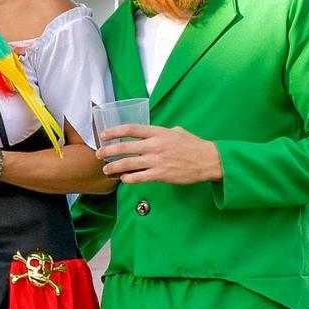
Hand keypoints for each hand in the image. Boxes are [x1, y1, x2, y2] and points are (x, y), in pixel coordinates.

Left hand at [99, 124, 222, 183]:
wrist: (209, 160)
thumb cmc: (194, 145)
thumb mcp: (178, 131)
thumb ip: (163, 132)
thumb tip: (153, 134)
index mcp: (158, 132)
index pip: (131, 129)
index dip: (114, 131)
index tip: (104, 135)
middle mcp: (155, 145)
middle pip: (124, 147)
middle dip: (108, 151)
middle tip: (99, 154)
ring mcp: (156, 160)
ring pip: (127, 164)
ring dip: (113, 167)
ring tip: (107, 169)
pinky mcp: (160, 174)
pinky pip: (138, 177)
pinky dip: (128, 178)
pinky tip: (123, 179)